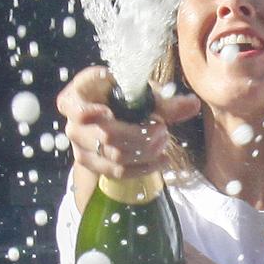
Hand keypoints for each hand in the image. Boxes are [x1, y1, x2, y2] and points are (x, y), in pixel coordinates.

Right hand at [56, 65, 200, 179]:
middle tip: (162, 128)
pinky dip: (143, 167)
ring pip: (114, 155)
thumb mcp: (139, 93)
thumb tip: (193, 104)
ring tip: (163, 141)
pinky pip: (117, 171)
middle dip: (140, 135)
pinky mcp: (91, 163)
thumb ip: (164, 100)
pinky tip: (161, 160)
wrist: (110, 117)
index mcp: (78, 94)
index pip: (71, 104)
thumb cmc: (123, 97)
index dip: (86, 111)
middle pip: (106, 135)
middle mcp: (73, 121)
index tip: (106, 112)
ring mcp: (79, 145)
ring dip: (145, 151)